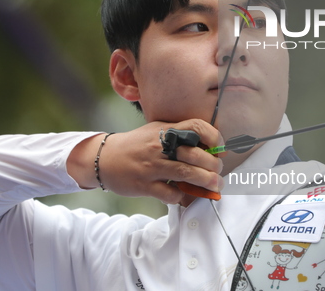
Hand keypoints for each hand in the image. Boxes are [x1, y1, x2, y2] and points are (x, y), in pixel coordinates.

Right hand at [67, 119, 223, 203]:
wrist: (104, 158)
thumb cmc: (136, 145)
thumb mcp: (156, 131)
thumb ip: (178, 136)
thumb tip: (208, 146)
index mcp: (165, 130)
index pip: (196, 126)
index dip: (214, 137)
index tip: (219, 149)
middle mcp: (160, 146)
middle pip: (195, 154)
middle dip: (214, 165)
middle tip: (218, 172)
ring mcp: (152, 166)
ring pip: (186, 173)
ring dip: (206, 182)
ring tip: (215, 186)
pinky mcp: (144, 185)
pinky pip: (170, 193)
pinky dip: (181, 196)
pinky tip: (184, 196)